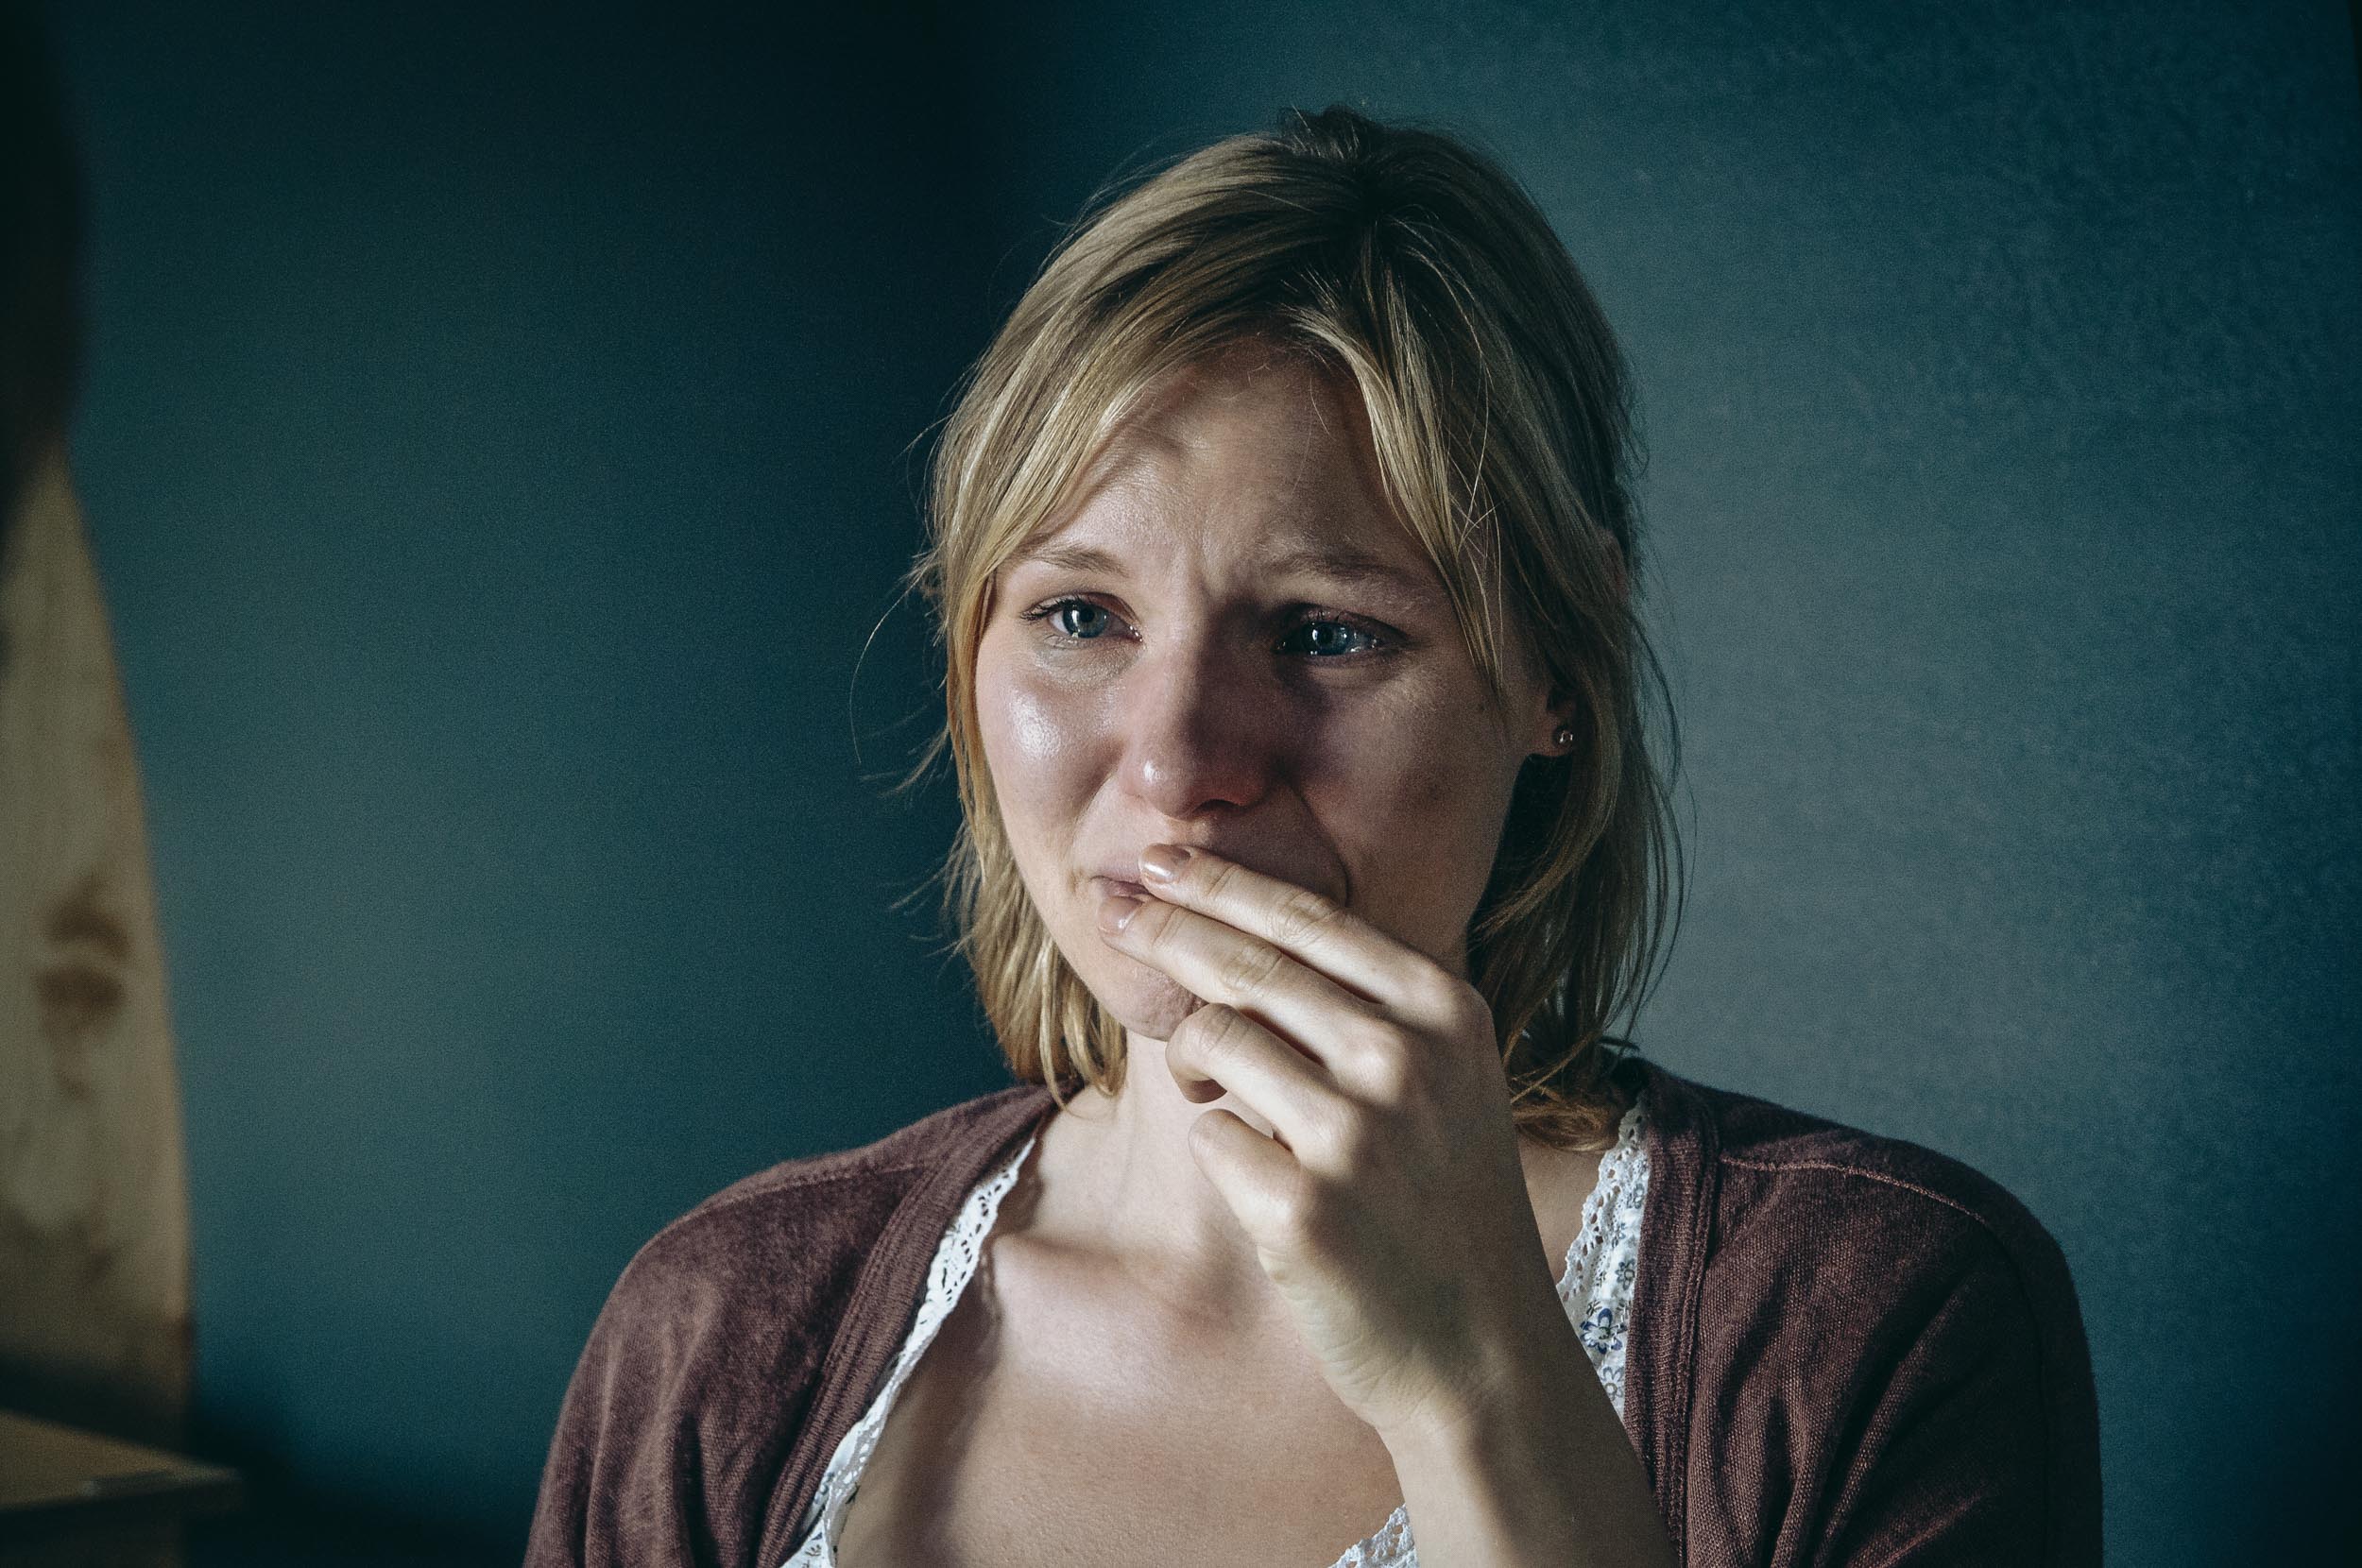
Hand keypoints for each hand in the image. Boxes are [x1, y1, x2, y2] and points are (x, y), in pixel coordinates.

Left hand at [1094, 844, 1578, 1445]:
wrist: (1482, 1349)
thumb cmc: (1447, 1201)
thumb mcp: (1447, 1078)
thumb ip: (1369, 1004)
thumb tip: (1238, 922)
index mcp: (1444, 1011)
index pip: (1308, 919)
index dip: (1221, 882)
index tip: (1159, 859)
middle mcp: (1403, 1059)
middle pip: (1245, 966)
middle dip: (1166, 930)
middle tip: (1115, 912)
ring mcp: (1351, 1135)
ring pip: (1214, 1043)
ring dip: (1197, 1064)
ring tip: (1223, 1096)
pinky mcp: (1299, 1209)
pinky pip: (1212, 1137)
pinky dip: (1226, 1150)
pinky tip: (1272, 1185)